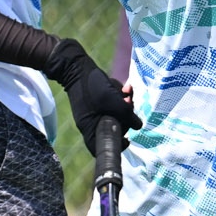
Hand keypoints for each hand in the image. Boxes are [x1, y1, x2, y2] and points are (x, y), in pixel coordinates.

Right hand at [46, 37, 140, 154]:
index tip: (128, 139)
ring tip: (126, 92)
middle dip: (125, 117)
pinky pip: (114, 105)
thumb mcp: (112, 101)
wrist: (77, 68)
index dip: (118, 145)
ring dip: (125, 104)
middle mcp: (93, 124)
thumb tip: (138, 126)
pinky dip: (120, 97)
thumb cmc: (93, 86)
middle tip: (128, 103)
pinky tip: (123, 88)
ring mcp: (96, 113)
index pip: (103, 147)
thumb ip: (127, 115)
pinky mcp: (100, 103)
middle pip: (115, 129)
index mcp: (91, 129)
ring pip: (117, 115)